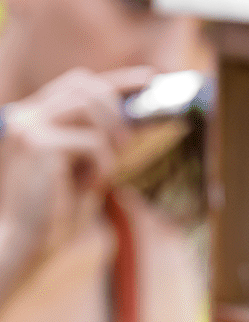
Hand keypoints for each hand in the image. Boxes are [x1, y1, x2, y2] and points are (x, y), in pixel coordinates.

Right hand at [0, 66, 151, 281]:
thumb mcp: (88, 164)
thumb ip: (105, 137)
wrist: (29, 243)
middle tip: (126, 144)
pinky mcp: (39, 144)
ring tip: (99, 172)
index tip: (150, 78)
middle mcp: (27, 114)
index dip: (117, 80)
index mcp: (35, 116)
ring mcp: (30, 126)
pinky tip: (87, 186)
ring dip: (108, 142)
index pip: (78, 82)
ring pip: (90, 109)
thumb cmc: (59, 208)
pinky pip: (93, 142)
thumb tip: (140, 115)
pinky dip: (102, 166)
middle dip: (116, 111)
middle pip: (86, 86)